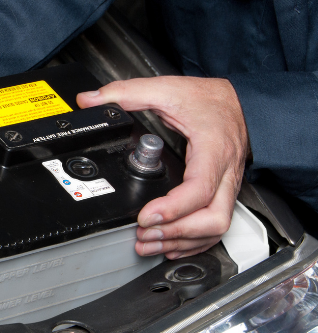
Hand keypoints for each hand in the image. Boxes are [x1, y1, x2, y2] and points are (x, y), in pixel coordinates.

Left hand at [76, 76, 248, 259]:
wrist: (241, 102)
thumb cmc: (210, 99)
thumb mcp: (166, 89)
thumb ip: (127, 93)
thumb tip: (90, 101)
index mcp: (212, 150)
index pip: (199, 189)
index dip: (173, 208)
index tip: (145, 216)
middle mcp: (225, 173)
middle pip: (213, 219)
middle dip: (177, 233)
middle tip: (144, 234)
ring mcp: (227, 186)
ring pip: (216, 227)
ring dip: (182, 241)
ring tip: (149, 242)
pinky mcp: (224, 193)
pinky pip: (216, 225)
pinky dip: (194, 240)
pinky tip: (171, 244)